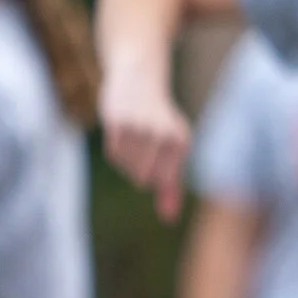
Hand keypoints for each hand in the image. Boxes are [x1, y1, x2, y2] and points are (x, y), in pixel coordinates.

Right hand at [100, 69, 191, 221]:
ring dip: (128, 158)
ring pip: (128, 167)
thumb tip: (169, 219)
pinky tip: (123, 131)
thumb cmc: (159, 121)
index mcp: (182, 142)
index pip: (163, 181)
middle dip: (140, 170)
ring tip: (135, 136)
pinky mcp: (119, 122)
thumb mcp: (172, 150)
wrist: (139, 78)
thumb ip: (171, 186)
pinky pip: (114, 154)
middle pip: (144, 179)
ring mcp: (141, 128)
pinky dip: (116, 149)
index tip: (154, 157)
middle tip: (143, 148)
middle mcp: (164, 135)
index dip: (155, 176)